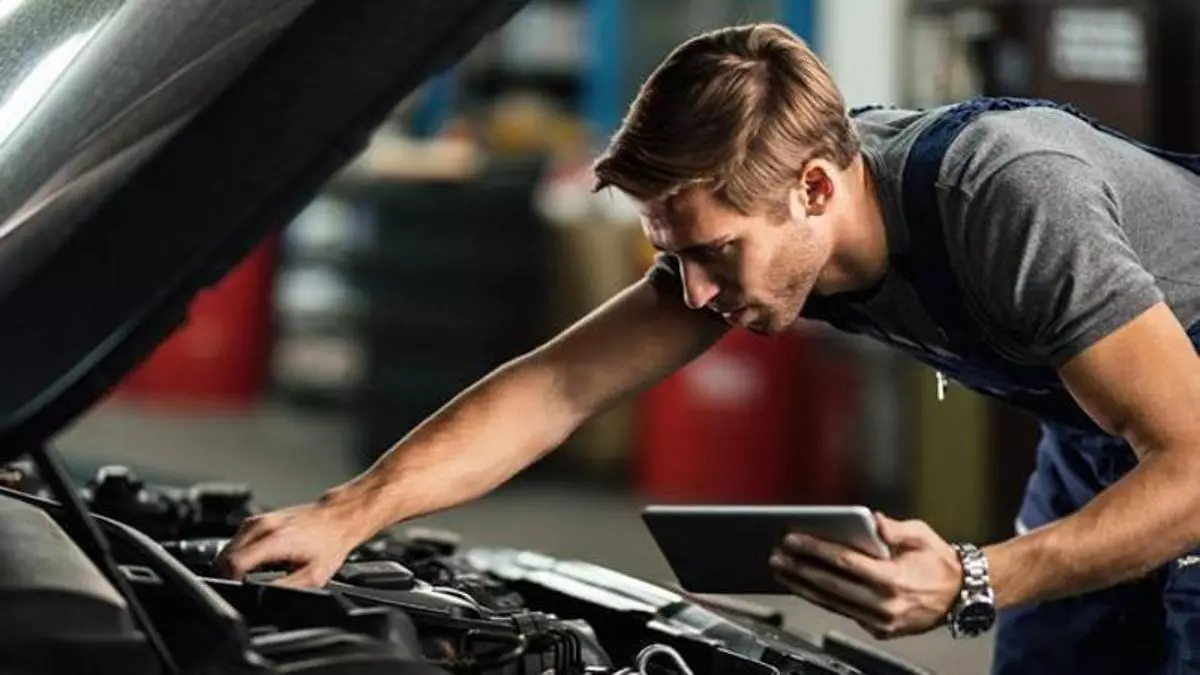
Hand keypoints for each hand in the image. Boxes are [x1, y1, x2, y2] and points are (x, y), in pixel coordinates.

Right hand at [215, 495, 371, 587]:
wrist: (338, 517)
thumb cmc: (329, 543)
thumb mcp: (313, 576)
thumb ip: (285, 589)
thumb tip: (262, 598)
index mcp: (274, 540)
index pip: (233, 563)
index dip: (228, 582)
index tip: (233, 593)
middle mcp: (263, 526)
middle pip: (225, 556)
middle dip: (225, 575)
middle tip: (236, 590)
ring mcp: (259, 520)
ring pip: (227, 547)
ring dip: (229, 564)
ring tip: (243, 578)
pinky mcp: (258, 518)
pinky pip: (236, 539)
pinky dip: (236, 553)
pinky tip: (249, 563)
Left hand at [768, 512, 961, 639]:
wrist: (963, 595)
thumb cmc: (939, 562)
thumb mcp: (922, 535)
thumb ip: (894, 528)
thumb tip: (872, 519)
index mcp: (894, 579)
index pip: (844, 562)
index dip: (815, 549)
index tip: (793, 539)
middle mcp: (886, 604)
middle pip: (831, 585)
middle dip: (799, 569)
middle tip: (777, 556)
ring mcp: (882, 622)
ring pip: (833, 603)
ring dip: (804, 587)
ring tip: (783, 571)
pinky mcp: (881, 630)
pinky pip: (844, 613)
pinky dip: (823, 599)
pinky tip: (806, 587)